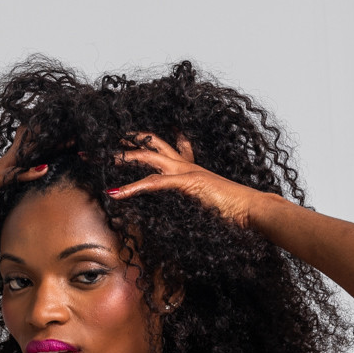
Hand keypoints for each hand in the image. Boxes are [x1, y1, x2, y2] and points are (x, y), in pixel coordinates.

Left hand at [106, 131, 264, 229]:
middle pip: (152, 143)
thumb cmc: (234, 211)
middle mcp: (187, 164)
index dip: (144, 142)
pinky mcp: (188, 183)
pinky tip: (116, 192)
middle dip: (128, 140)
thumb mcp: (206, 206)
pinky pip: (154, 183)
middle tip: (105, 141)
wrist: (252, 210)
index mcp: (190, 168)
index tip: (126, 139)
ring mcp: (187, 171)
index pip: (164, 147)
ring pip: (149, 156)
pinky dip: (133, 188)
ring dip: (124, 156)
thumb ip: (192, 204)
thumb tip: (185, 213)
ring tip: (101, 159)